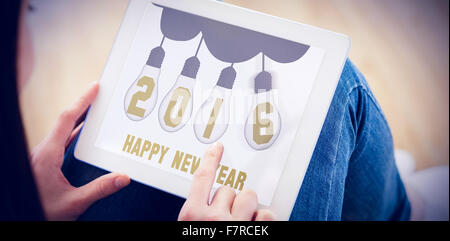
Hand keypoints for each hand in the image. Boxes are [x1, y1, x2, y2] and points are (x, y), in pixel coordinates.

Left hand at [30, 82, 129, 220]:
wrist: (21, 216)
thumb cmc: (41, 211)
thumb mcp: (73, 202)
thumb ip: (99, 189)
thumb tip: (123, 178)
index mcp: (47, 155)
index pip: (66, 120)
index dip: (82, 102)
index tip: (94, 88)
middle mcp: (43, 151)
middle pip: (65, 121)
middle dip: (82, 106)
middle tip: (99, 94)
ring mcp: (42, 156)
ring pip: (62, 131)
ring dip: (78, 119)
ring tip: (95, 111)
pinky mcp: (44, 162)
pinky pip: (60, 141)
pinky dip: (74, 133)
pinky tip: (85, 135)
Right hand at [178, 142, 274, 220]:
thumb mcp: (188, 226)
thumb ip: (195, 212)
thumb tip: (205, 198)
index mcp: (192, 215)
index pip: (202, 178)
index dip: (211, 159)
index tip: (217, 147)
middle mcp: (213, 218)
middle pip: (227, 189)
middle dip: (229, 201)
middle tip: (225, 217)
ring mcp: (236, 225)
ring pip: (248, 196)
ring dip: (246, 207)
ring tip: (242, 221)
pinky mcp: (256, 231)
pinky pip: (266, 213)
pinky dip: (263, 218)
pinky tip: (254, 224)